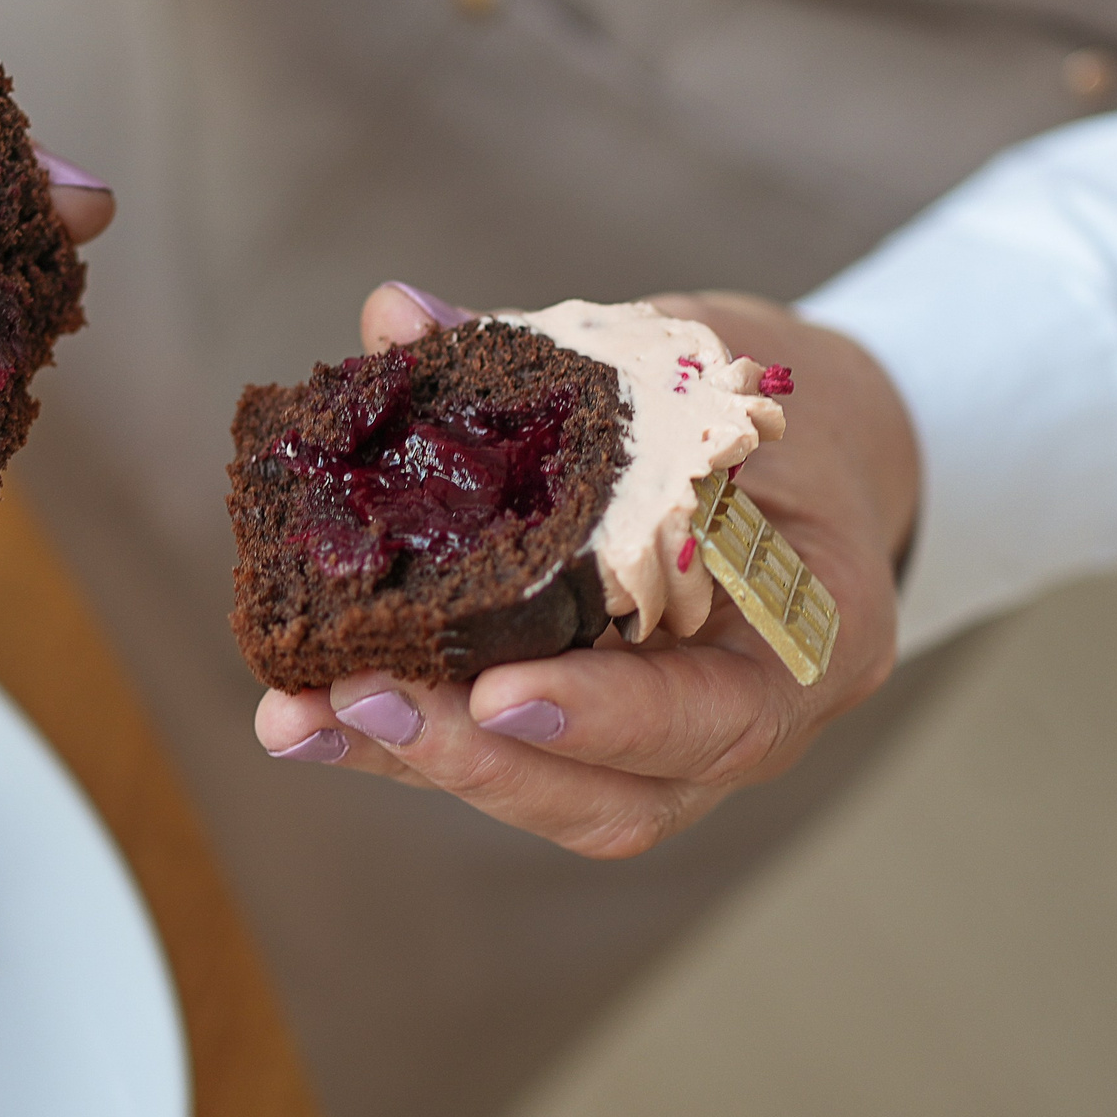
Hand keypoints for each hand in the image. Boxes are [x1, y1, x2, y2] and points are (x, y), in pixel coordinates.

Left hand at [252, 283, 918, 858]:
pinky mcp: (588, 742)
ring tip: (298, 716)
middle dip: (479, 761)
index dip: (611, 716)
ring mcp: (668, 753)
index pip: (720, 716)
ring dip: (415, 765)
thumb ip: (564, 356)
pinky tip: (303, 709)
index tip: (499, 692)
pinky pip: (502, 761)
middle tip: (360, 698)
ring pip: (549, 799)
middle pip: (618, 800)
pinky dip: (402, 740)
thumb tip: (396, 316)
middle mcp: (748, 725)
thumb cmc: (767, 409)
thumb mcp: (695, 362)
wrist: (812, 462)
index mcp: (818, 636)